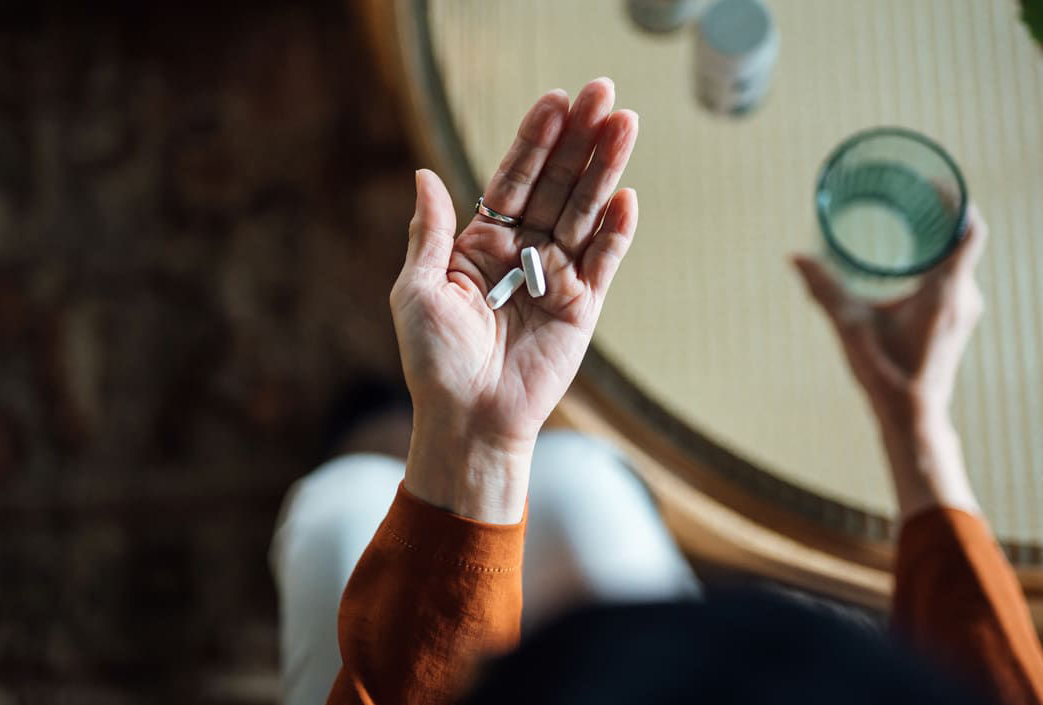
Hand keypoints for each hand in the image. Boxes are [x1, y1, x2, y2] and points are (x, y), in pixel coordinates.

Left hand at [391, 79, 638, 522]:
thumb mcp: (416, 291)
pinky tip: (627, 196)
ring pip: (584, 212)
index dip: (535, 140)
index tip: (555, 100)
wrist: (468, 420)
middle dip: (580, 139)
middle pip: (556, 184)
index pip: (513, 179)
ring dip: (605, 169)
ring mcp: (555, 277)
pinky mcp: (582, 307)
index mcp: (481, 244)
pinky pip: (603, 262)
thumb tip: (426, 175)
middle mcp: (522, 253)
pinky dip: (615, 231)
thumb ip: (431, 233)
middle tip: (605, 93)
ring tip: (625, 124)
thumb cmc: (434, 361)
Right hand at [792, 206, 988, 517]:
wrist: (913, 417)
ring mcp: (965, 310)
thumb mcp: (850, 327)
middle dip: (939, 213)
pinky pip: (955, 276)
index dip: (956, 200)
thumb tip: (795, 257)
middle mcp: (964, 296)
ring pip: (959, 258)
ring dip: (938, 237)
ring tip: (909, 218)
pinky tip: (912, 258)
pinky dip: (938, 259)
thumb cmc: (886, 374)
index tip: (932, 183)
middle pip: (963, 239)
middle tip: (910, 194)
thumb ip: (824, 289)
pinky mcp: (957, 321)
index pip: (969, 229)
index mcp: (946, 291)